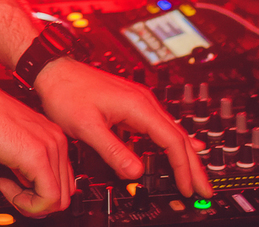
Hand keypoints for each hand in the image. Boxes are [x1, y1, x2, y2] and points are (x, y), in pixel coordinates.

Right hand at [0, 83, 73, 217]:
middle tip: (14, 194)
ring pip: (58, 200)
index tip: (19, 189)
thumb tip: (29, 183)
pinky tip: (5, 184)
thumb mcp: (13, 145)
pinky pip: (47, 198)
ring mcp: (50, 147)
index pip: (63, 180)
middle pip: (65, 193)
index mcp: (52, 136)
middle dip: (38, 202)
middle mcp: (56, 140)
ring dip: (31, 204)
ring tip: (9, 188)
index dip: (41, 193)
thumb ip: (27, 163)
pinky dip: (27, 203)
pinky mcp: (37, 157)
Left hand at [34, 58, 210, 198]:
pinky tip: (184, 147)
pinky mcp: (132, 105)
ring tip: (196, 176)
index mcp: (137, 106)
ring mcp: (139, 102)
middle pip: (178, 136)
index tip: (187, 187)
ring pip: (172, 131)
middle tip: (204, 188)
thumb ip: (112, 150)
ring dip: (185, 155)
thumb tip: (135, 172)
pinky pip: (161, 126)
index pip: (171, 141)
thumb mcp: (87, 126)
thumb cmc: (66, 92)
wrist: (54, 70)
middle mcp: (143, 101)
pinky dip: (174, 142)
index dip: (181, 167)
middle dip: (193, 164)